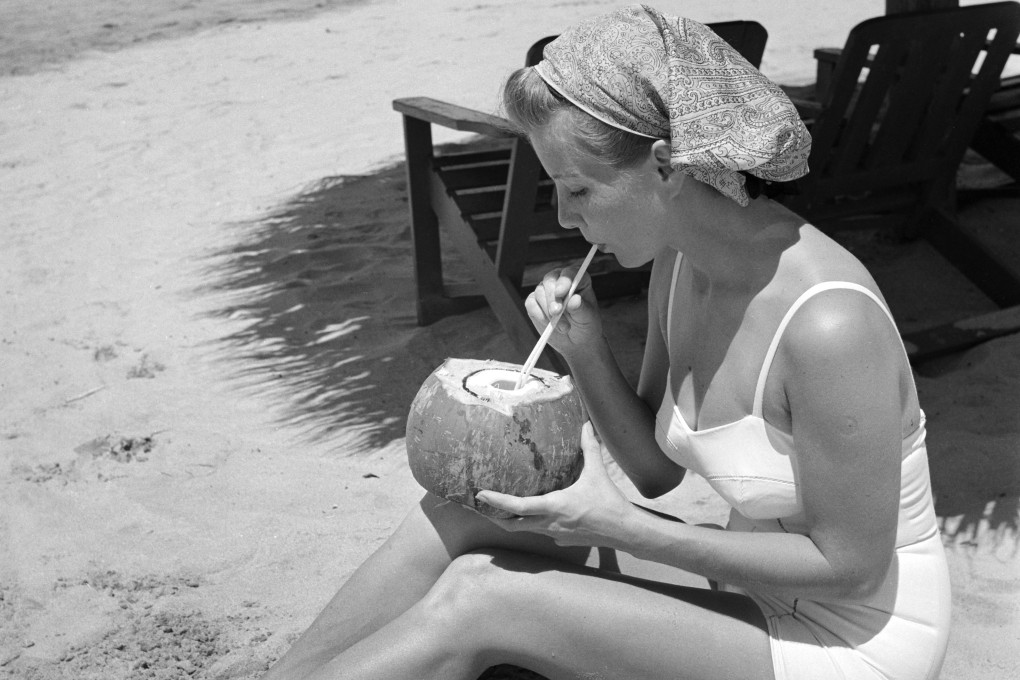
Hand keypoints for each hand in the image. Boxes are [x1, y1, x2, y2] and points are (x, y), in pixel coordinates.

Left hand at [476, 422, 633, 547]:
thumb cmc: (610, 503)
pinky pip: (544, 532)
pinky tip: (537, 515)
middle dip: (496, 517)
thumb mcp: (597, 474)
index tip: (481, 495)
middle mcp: (550, 524)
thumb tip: (585, 425)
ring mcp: (555, 535)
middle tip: (483, 506)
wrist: (625, 531)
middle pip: (514, 525)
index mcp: (554, 506)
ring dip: (513, 521)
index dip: (497, 502)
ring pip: (527, 530)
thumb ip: (589, 448)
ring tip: (502, 510)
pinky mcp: (563, 541)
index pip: (518, 507)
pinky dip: (535, 524)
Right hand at [524, 266, 602, 355]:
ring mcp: (546, 291)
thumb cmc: (586, 325)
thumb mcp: (588, 318)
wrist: (576, 341)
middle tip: (557, 313)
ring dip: (548, 311)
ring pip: (540, 292)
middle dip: (552, 298)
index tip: (561, 293)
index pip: (569, 274)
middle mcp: (560, 281)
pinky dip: (539, 315)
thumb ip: (581, 308)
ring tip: (562, 327)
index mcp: (577, 280)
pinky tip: (548, 325)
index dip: (564, 281)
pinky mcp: (534, 303)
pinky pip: (531, 304)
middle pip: (550, 280)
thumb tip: (574, 300)